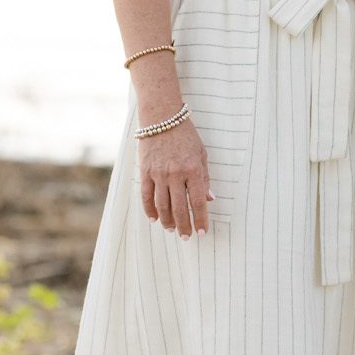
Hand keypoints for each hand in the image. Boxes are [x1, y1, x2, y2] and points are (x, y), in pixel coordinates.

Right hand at [138, 117, 213, 236]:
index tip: (202, 232)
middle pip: (179, 208)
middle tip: (186, 237)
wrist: (162, 117)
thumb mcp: (202, 154)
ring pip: (162, 205)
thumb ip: (205, 178)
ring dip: (167, 221)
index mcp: (193, 170)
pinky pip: (146, 196)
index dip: (200, 220)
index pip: (197, 202)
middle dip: (184, 225)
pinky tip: (154, 219)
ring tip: (172, 229)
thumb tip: (209, 199)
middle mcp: (175, 174)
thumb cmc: (185, 135)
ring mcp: (158, 174)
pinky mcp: (145, 171)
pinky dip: (150, 210)